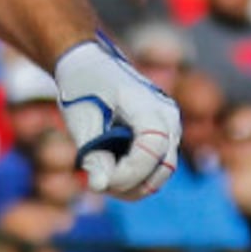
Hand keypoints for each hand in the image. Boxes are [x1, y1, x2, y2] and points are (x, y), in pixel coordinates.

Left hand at [55, 35, 180, 199]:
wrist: (89, 65)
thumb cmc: (82, 88)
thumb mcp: (80, 121)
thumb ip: (94, 154)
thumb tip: (100, 186)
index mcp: (148, 105)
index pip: (153, 149)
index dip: (128, 172)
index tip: (99, 181)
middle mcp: (168, 116)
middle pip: (164, 167)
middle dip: (130, 184)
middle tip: (96, 182)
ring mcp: (170, 126)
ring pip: (163, 171)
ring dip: (133, 184)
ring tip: (100, 175)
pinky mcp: (164, 135)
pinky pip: (157, 165)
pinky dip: (135, 176)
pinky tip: (108, 170)